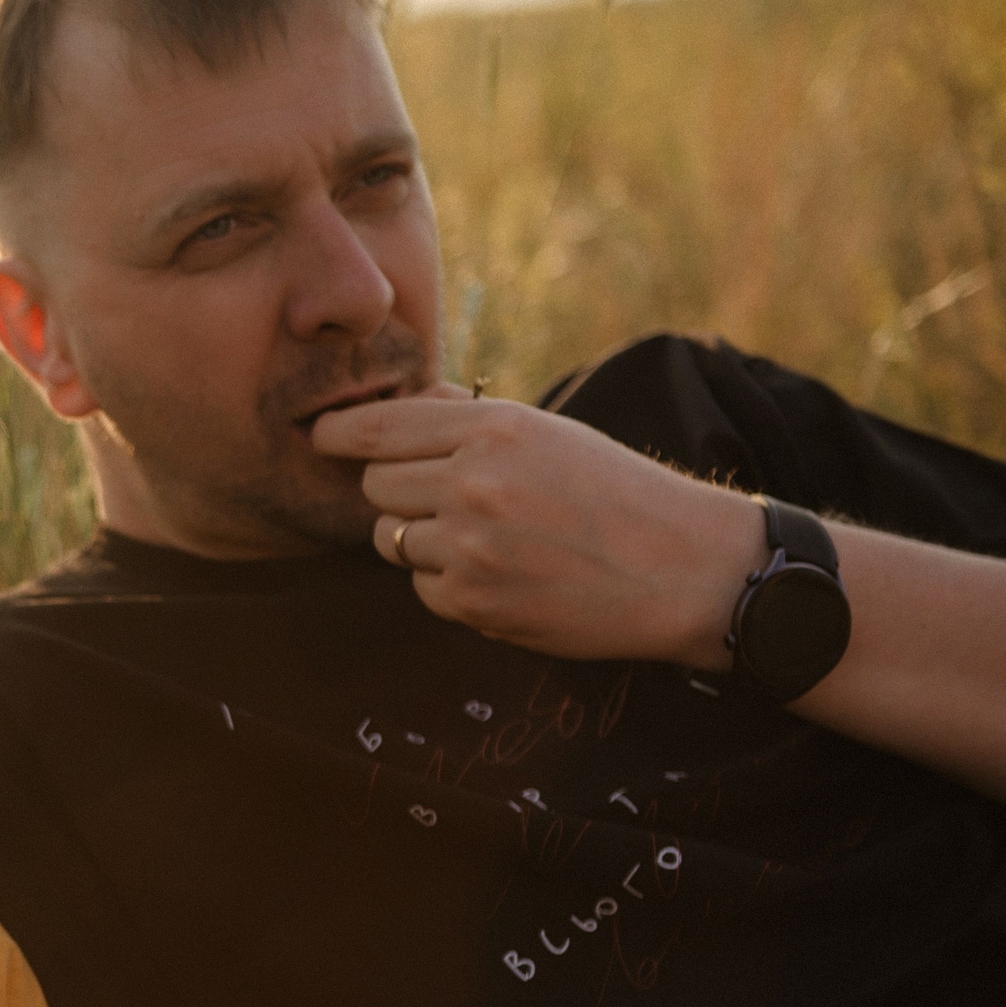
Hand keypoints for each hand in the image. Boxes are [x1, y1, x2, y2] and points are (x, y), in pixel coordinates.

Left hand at [315, 389, 764, 669]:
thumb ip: (469, 418)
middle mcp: (475, 484)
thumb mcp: (550, 433)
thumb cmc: (616, 493)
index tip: (322, 437)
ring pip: (392, 538)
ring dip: (420, 539)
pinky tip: (500, 574)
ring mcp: (471, 547)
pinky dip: (447, 583)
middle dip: (395, 490)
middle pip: (375, 485)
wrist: (683, 569)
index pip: (380, 428)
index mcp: (495, 430)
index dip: (341, 434)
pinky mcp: (475, 602)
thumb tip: (402, 404)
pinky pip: (422, 587)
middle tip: (444, 498)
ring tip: (484, 538)